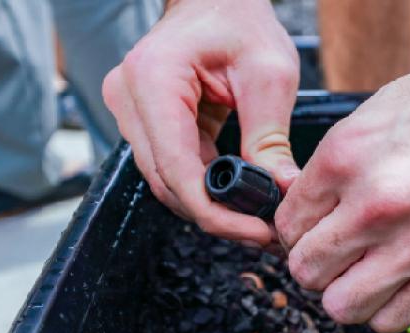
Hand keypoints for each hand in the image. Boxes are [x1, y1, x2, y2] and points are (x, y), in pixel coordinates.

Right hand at [103, 0, 298, 245]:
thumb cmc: (240, 20)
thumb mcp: (268, 74)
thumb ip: (269, 136)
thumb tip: (281, 192)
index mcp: (154, 79)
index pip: (176, 166)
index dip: (213, 210)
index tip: (253, 230)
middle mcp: (129, 97)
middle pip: (166, 181)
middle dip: (215, 214)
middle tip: (263, 233)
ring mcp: (130, 110)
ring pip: (166, 179)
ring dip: (209, 204)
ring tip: (256, 220)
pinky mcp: (144, 120)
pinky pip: (171, 165)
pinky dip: (204, 185)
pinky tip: (237, 197)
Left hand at [276, 33, 409, 332]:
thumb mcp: (381, 113)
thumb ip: (339, 165)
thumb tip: (311, 203)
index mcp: (347, 158)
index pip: (288, 224)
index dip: (298, 229)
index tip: (315, 226)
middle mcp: (375, 206)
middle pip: (307, 271)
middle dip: (318, 264)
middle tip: (338, 251)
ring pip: (343, 307)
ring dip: (350, 293)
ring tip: (369, 271)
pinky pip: (393, 319)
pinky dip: (388, 309)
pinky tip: (400, 282)